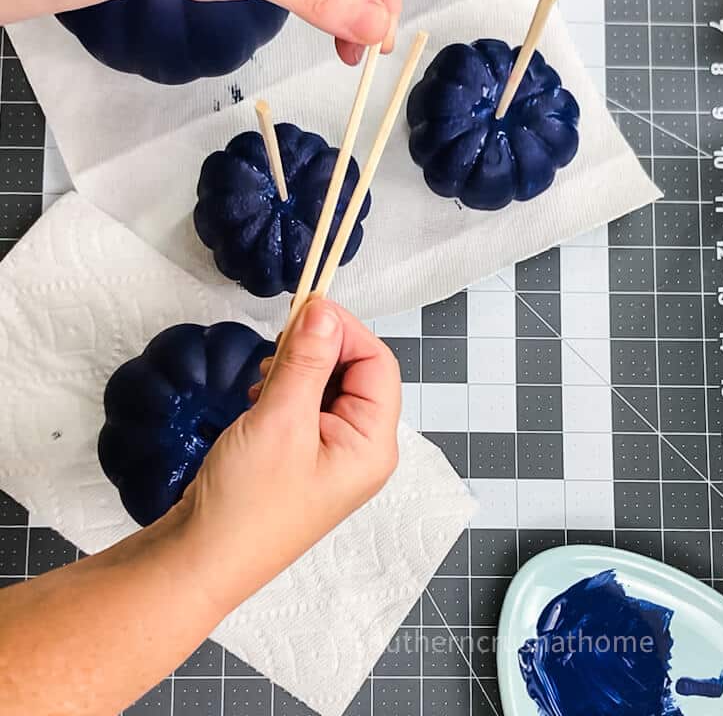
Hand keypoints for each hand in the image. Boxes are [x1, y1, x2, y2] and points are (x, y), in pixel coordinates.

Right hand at [176, 298, 400, 610]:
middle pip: (355, 371)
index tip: (306, 307)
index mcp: (372, 446)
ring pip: (327, 384)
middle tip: (279, 339)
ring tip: (263, 378)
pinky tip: (258, 396)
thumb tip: (324, 310)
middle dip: (319, 348)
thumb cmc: (245, 504)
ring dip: (298, 367)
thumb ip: (307, 360)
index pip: (377, 363)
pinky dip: (285, 388)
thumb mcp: (280, 420)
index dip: (345, 329)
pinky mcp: (300, 456)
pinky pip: (305, 405)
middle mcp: (359, 449)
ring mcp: (330, 454)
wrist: (199, 561)